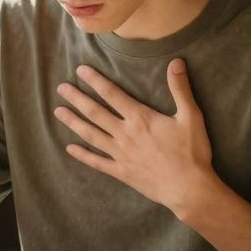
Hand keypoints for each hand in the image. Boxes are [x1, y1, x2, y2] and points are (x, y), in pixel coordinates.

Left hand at [53, 60, 217, 215]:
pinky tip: (69, 149)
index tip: (80, 70)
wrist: (188, 189)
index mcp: (140, 118)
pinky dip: (82, 155)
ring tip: (58, 112)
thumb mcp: (191, 117)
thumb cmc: (191, 153)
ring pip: (91, 134)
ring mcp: (120, 154)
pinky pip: (97, 162)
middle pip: (95, 112)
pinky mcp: (121, 172)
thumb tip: (176, 62)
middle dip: (77, 98)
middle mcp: (125, 134)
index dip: (95, 81)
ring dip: (73, 122)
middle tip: (61, 88)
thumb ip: (180, 89)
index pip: (112, 94)